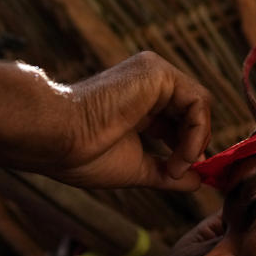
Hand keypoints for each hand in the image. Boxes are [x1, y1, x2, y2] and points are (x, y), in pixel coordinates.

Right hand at [39, 52, 212, 189]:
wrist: (56, 138)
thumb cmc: (83, 154)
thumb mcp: (137, 168)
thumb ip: (167, 174)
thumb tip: (199, 183)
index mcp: (139, 102)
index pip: (179, 120)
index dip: (187, 147)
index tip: (179, 174)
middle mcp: (147, 82)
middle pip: (193, 111)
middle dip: (194, 145)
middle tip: (179, 173)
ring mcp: (152, 73)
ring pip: (199, 106)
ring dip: (194, 143)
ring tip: (174, 169)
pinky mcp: (156, 72)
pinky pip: (197, 102)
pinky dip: (195, 134)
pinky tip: (179, 156)